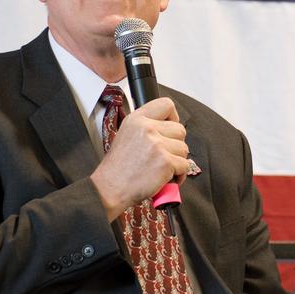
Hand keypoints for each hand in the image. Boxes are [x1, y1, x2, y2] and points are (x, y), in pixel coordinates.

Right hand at [90, 97, 189, 219]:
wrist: (110, 189)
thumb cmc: (118, 167)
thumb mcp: (126, 135)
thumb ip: (146, 127)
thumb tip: (169, 127)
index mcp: (137, 119)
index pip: (166, 104)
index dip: (173, 118)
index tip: (169, 129)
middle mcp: (147, 128)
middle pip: (180, 130)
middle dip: (175, 145)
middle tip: (163, 156)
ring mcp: (157, 145)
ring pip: (184, 149)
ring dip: (177, 161)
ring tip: (161, 169)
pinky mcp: (165, 162)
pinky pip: (185, 165)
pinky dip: (179, 175)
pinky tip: (166, 179)